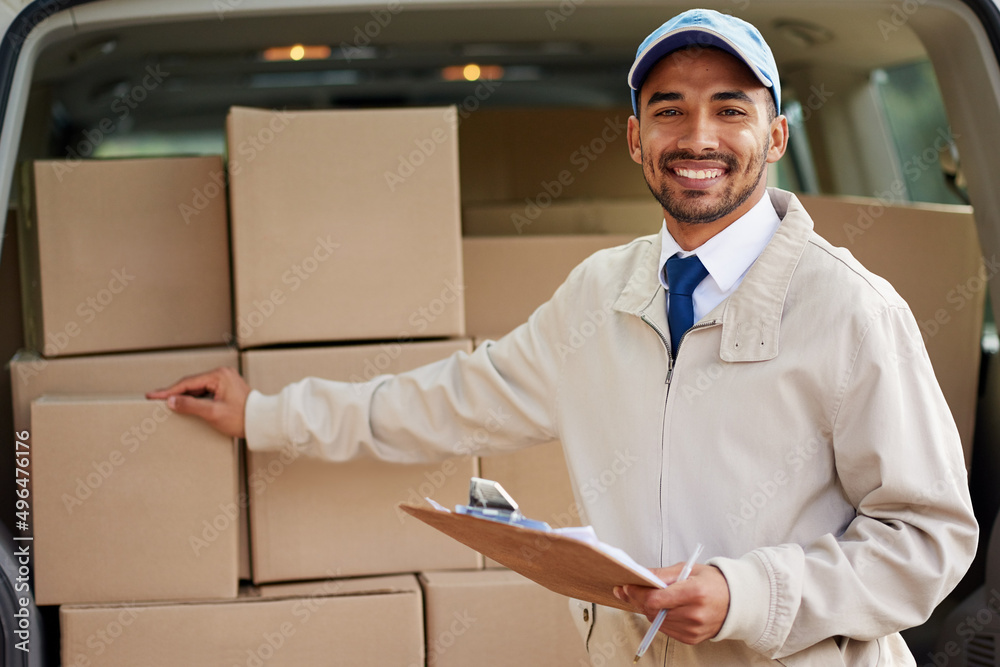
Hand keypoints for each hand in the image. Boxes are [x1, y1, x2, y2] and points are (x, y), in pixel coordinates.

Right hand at [146, 367, 249, 437]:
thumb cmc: (242, 418)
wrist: (261, 422)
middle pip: (191, 383)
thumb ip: (190, 406)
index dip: (168, 391)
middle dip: (174, 392)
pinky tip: (185, 403)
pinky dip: (194, 398)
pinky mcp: (227, 388)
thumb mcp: (213, 413)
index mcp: (219, 376)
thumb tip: (172, 401)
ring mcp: (225, 380)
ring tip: (166, 402)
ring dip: (184, 395)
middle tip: (155, 398)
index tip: (153, 395)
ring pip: (198, 387)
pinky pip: (205, 391)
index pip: (187, 383)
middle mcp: (222, 374)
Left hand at [613, 563, 729, 644]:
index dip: (637, 593)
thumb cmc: (712, 582)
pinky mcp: (691, 638)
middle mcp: (695, 614)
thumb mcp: (688, 569)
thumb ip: (662, 574)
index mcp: (695, 593)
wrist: (735, 601)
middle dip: (639, 600)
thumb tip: (640, 574)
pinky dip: (660, 618)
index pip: (655, 599)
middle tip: (631, 590)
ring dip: (649, 609)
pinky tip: (664, 608)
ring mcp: (693, 629)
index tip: (626, 586)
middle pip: (653, 611)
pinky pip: (665, 629)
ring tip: (651, 597)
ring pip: (656, 621)